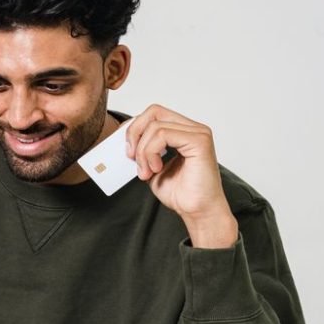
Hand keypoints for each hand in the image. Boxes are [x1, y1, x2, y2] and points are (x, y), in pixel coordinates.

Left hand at [124, 104, 237, 248]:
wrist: (197, 211)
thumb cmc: (180, 193)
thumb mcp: (151, 167)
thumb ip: (142, 151)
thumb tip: (123, 141)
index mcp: (183, 132)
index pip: (154, 114)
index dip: (134, 127)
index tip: (125, 148)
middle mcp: (193, 128)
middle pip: (154, 111)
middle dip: (134, 133)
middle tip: (130, 156)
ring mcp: (198, 132)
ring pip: (155, 126)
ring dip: (142, 151)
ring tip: (146, 171)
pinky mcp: (199, 141)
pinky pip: (163, 135)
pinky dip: (151, 152)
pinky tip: (156, 169)